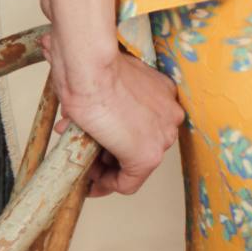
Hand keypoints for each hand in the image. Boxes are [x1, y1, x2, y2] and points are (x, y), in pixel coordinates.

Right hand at [46, 31, 184, 196]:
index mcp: (161, 92)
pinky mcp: (147, 156)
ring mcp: (162, 136)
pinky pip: (129, 183)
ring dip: (106, 167)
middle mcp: (170, 115)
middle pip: (139, 144)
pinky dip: (108, 185)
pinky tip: (91, 181)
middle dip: (110, 152)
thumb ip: (101, 103)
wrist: (90, 67)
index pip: (143, 125)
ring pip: (135, 165)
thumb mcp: (102, 83)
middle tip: (88, 154)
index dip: (117, 138)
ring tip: (84, 164)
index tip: (100, 144)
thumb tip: (82, 120)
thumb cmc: (90, 65)